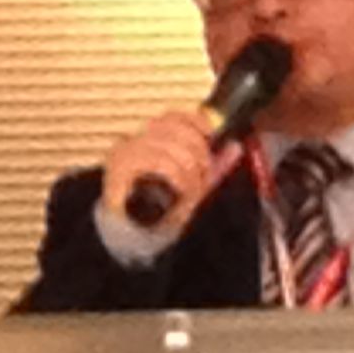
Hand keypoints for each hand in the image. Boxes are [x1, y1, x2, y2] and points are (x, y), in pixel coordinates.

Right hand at [101, 106, 240, 237]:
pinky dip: (175, 175)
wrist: (133, 236)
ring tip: (191, 190)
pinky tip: (179, 190)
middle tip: (202, 176)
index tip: (210, 134)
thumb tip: (234, 147)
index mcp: (149, 140)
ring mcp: (124, 154)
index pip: (173, 116)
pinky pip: (156, 161)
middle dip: (197, 153)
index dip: (195, 121)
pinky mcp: (118, 169)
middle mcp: (133, 141)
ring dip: (188, 170)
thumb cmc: (158, 212)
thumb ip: (213, 167)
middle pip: (173, 130)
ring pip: (168, 146)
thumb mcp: (193, 185)